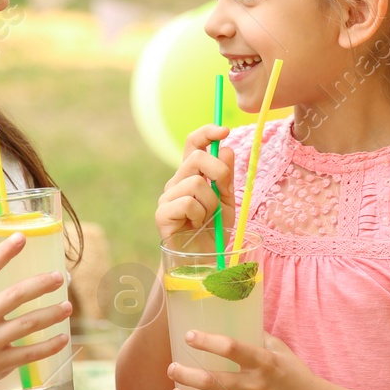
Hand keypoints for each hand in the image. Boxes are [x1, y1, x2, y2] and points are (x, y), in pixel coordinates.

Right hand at [0, 232, 71, 389]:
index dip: (3, 252)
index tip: (21, 238)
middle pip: (15, 295)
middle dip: (41, 284)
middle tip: (59, 277)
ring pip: (28, 323)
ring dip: (52, 313)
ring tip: (68, 306)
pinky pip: (30, 353)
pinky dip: (50, 345)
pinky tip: (63, 337)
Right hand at [154, 124, 234, 242]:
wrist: (204, 259)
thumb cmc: (214, 230)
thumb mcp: (227, 200)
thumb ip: (226, 176)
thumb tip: (227, 149)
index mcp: (191, 174)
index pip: (193, 143)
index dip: (206, 132)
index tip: (224, 130)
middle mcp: (177, 181)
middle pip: (197, 157)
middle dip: (220, 173)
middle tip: (224, 193)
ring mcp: (167, 197)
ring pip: (196, 182)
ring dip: (211, 202)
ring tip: (207, 217)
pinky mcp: (162, 213)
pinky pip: (188, 202)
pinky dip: (199, 214)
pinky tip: (196, 224)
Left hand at [167, 332, 325, 389]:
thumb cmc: (295, 374)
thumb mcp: (281, 349)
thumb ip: (258, 336)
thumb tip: (233, 319)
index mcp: (264, 362)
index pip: (231, 348)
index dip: (207, 341)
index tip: (189, 335)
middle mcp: (256, 386)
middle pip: (213, 381)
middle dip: (186, 375)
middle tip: (172, 369)